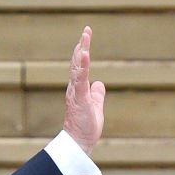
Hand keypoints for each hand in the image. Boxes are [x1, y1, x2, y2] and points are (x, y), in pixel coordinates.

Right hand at [63, 26, 105, 154]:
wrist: (79, 144)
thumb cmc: (85, 127)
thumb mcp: (95, 106)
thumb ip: (97, 94)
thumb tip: (100, 84)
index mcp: (79, 89)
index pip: (80, 66)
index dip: (82, 50)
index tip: (86, 36)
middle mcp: (74, 88)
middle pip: (76, 63)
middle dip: (81, 46)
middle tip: (87, 30)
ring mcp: (76, 94)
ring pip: (78, 69)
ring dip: (81, 52)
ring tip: (85, 38)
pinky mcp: (79, 100)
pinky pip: (80, 81)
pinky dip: (82, 67)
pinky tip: (84, 55)